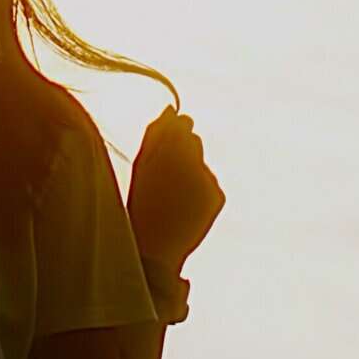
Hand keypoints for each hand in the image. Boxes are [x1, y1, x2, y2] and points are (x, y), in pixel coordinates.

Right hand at [126, 106, 225, 271]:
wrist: (156, 248)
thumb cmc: (141, 204)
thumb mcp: (141, 166)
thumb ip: (155, 134)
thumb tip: (172, 110)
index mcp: (168, 148)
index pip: (181, 124)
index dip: (173, 131)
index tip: (164, 145)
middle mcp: (191, 160)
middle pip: (194, 141)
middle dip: (182, 151)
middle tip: (164, 177)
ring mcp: (207, 178)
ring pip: (202, 163)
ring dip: (191, 170)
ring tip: (173, 195)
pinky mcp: (218, 194)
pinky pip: (210, 182)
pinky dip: (200, 189)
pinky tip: (185, 205)